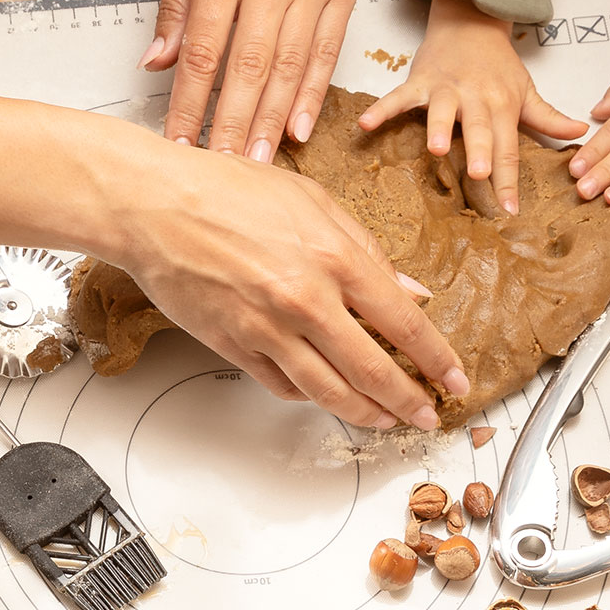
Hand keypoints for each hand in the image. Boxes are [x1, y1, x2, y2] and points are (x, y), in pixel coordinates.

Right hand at [121, 136, 469, 429]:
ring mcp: (268, 330)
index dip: (436, 359)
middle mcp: (306, 301)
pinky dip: (311, 396)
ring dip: (366, 413)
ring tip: (387, 419)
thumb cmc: (229, 190)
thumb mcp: (314, 201)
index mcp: (335, 258)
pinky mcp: (235, 347)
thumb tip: (411, 292)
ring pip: (330, 392)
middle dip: (409, 401)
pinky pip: (283, 386)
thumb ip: (367, 250)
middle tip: (429, 415)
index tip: (454, 379)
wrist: (155, 205)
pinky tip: (327, 396)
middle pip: (373, 371)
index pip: (403, 324)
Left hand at [144, 0, 399, 160]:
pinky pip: (326, 53)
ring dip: (271, 122)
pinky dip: (312, 95)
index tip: (177, 143)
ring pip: (289, 69)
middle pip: (247, 69)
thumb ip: (177, 2)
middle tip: (220, 173)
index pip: (203, 51)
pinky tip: (299, 128)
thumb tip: (159, 61)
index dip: (189, 104)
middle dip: (231, 127)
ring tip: (256, 165)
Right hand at [358, 0, 582, 212]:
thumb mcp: (525, 89)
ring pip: (441, 110)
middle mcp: (475, 97)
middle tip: (481, 175)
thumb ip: (548, 116)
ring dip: (439, 127)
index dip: (509, 179)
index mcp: (503, 104)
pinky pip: (398, 96)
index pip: (508, 147)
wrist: (470, 20)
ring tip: (436, 148)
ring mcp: (446, 88)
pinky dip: (382, 109)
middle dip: (479, 150)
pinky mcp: (419, 80)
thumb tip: (579, 134)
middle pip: (478, 129)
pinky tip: (366, 125)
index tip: (510, 209)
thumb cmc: (497, 63)